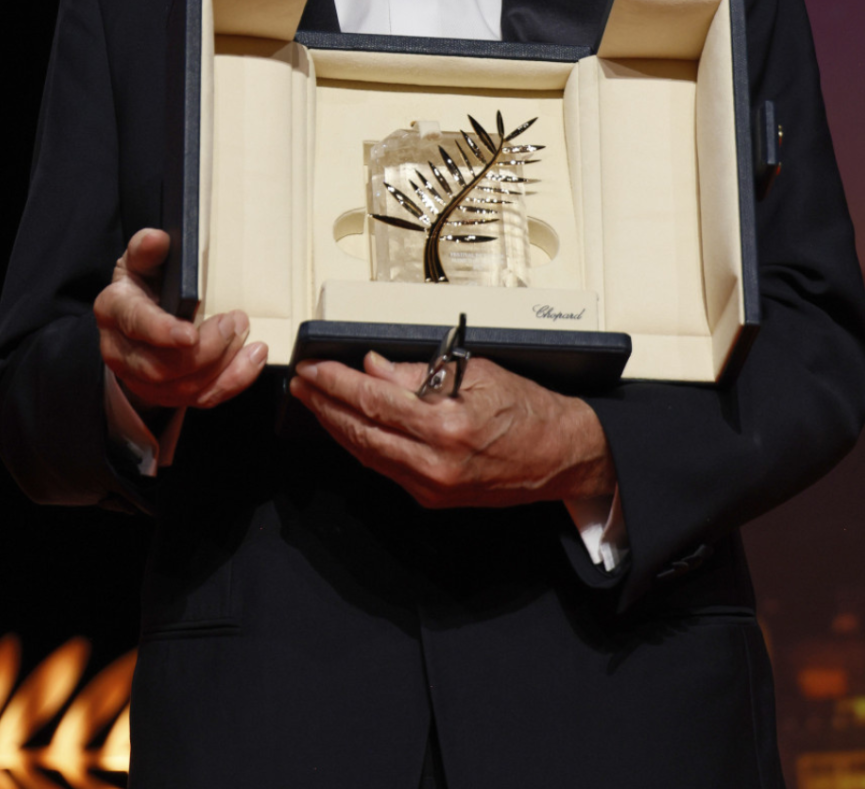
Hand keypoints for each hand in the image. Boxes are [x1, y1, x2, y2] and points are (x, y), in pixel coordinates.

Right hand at [94, 228, 267, 409]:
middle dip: (207, 348)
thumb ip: (147, 250)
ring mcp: (141, 378)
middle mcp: (121, 351)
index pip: (136, 325)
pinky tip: (252, 358)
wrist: (134, 317)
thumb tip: (155, 238)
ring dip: (224, 362)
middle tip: (235, 319)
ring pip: (185, 387)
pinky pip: (202, 398)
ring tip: (244, 332)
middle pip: (162, 367)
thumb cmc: (142, 283)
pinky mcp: (166, 394)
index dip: (162, 332)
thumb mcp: (139, 260)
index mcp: (114, 311)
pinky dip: (233, 381)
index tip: (190, 334)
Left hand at [289, 352, 614, 508]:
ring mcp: (432, 487)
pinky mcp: (433, 498)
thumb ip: (421, 373)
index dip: (336, 383)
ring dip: (335, 426)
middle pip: (361, 432)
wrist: (563, 456)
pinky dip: (361, 444)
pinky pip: (385, 468)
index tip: (313, 368)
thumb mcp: (479, 374)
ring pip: (367, 454)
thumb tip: (374, 367)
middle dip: (324, 405)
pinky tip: (347, 426)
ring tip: (314, 401)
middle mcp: (435, 464)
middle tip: (300, 383)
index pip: (374, 400)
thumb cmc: (529, 411)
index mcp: (447, 428)